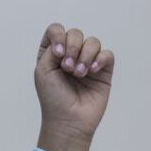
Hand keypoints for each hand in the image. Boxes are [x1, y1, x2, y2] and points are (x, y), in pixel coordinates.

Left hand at [34, 23, 114, 150]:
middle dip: (73, 47)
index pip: (56, 30)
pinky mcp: (103, 72)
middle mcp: (71, 55)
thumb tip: (68, 39)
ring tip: (79, 74)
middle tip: (68, 68)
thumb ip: (52, 47)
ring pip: (93, 42)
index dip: (58, 36)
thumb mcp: (43, 70)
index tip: (58, 54)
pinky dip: (100, 59)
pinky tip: (93, 71)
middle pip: (75, 33)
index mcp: (53, 54)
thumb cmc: (53, 99)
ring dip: (85, 55)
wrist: (68, 121)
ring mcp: (88, 63)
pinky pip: (107, 55)